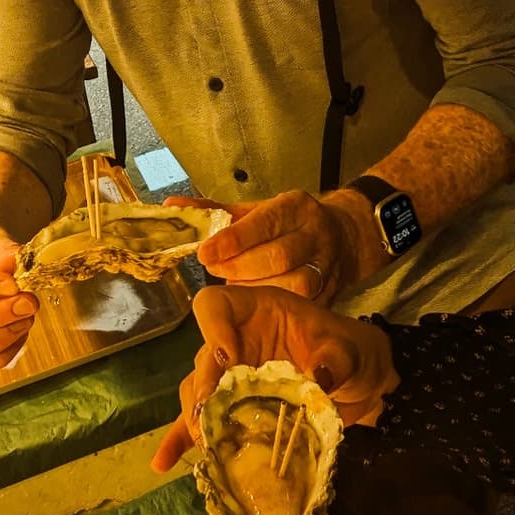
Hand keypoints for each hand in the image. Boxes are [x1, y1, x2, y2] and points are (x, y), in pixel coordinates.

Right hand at [150, 283, 396, 472]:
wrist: (358, 382)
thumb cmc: (350, 351)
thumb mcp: (348, 350)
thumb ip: (334, 359)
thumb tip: (317, 379)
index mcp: (256, 311)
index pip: (215, 306)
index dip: (213, 329)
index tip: (228, 359)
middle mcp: (235, 341)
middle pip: (203, 359)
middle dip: (202, 389)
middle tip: (209, 417)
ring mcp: (230, 377)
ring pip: (197, 394)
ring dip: (197, 418)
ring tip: (204, 444)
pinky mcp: (232, 410)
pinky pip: (200, 423)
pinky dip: (181, 441)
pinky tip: (162, 463)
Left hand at [175, 190, 381, 304]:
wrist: (342, 236)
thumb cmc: (287, 224)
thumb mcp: (254, 211)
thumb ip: (214, 213)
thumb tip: (172, 207)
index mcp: (295, 207)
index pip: (263, 222)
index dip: (232, 240)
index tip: (204, 253)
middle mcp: (316, 233)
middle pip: (278, 256)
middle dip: (239, 267)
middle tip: (214, 271)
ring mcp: (327, 264)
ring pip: (294, 283)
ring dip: (258, 289)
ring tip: (235, 288)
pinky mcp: (332, 291)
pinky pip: (304, 305)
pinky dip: (277, 307)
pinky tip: (257, 305)